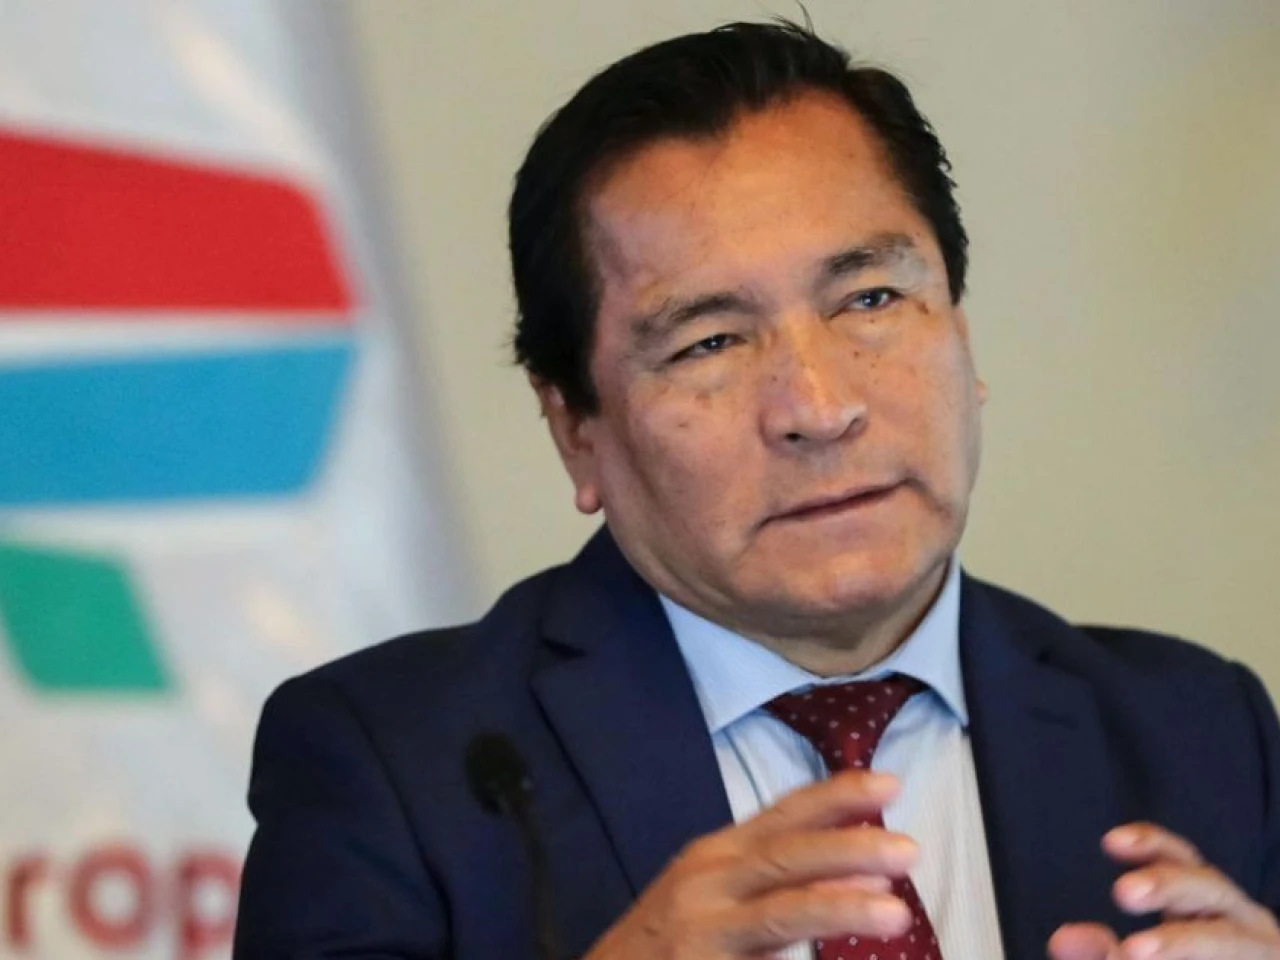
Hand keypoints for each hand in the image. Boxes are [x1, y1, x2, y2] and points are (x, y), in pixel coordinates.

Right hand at [584, 770, 917, 959]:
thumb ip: (782, 884)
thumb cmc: (668, 939)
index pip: (783, 815)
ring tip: (894, 911)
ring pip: (780, 913)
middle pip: (785, 856)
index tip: (889, 782)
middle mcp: (706, 882)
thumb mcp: (717, 895)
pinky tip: (840, 959)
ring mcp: (702, 930)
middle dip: (848, 848)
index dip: (835, 797)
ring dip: (840, 908)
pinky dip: (800, 957)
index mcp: (715, 855)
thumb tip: (866, 878)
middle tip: (908, 849)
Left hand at [1049, 822, 1279, 959]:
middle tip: (1123, 892)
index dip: (1152, 845)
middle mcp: (1240, 921)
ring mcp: (1261, 952)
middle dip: (1168, 885)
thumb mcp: (1141, 956)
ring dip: (1181, 942)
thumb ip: (1102, 951)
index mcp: (1206, 905)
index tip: (1111, 841)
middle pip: (1209, 887)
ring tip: (1132, 953)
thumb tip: (1062, 941)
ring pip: (1230, 939)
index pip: (1182, 859)